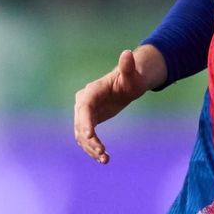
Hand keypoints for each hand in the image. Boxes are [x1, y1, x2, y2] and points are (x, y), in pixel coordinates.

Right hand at [73, 49, 148, 163]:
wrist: (128, 83)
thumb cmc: (131, 78)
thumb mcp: (132, 74)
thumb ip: (128, 66)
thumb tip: (128, 53)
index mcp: (92, 91)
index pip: (84, 108)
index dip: (85, 122)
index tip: (90, 136)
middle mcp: (84, 102)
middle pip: (81, 124)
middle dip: (89, 140)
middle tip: (102, 153)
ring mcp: (84, 113)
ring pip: (82, 134)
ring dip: (91, 148)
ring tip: (105, 159)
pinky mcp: (88, 122)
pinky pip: (86, 138)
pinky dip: (92, 148)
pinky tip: (103, 158)